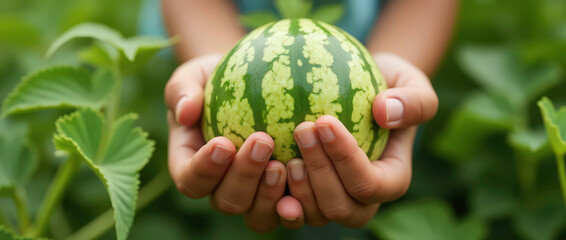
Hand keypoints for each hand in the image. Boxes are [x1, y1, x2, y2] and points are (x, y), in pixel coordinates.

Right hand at [165, 54, 287, 231]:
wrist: (254, 84)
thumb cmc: (216, 79)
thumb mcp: (193, 76)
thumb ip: (182, 91)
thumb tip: (185, 113)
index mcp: (194, 168)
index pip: (191, 181)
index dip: (205, 170)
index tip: (223, 143)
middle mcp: (223, 189)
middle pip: (228, 201)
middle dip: (244, 176)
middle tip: (262, 141)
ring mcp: (256, 199)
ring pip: (259, 216)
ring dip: (270, 194)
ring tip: (283, 163)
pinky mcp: (286, 196)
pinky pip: (293, 210)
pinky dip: (302, 201)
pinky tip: (310, 174)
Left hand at [275, 53, 437, 227]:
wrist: (351, 90)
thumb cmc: (382, 83)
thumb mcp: (408, 80)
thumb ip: (413, 99)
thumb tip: (384, 112)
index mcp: (389, 179)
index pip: (371, 185)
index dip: (347, 160)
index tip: (324, 121)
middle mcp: (358, 200)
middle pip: (339, 208)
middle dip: (319, 174)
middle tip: (301, 130)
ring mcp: (327, 203)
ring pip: (311, 217)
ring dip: (295, 190)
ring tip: (279, 156)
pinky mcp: (299, 198)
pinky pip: (282, 212)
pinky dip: (269, 198)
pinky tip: (260, 169)